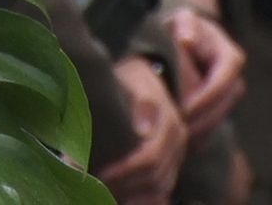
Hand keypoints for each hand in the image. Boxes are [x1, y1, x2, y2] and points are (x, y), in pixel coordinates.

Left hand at [95, 55, 187, 204]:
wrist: (138, 80)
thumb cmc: (129, 79)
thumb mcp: (134, 79)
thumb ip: (144, 102)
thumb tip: (144, 132)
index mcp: (171, 122)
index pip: (151, 158)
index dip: (125, 171)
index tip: (99, 174)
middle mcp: (178, 141)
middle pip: (155, 178)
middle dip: (124, 185)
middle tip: (93, 186)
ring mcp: (176, 155)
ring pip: (159, 189)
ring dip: (130, 194)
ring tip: (101, 190)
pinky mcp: (170, 166)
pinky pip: (160, 193)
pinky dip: (140, 198)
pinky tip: (119, 197)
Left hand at [165, 8, 246, 141]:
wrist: (187, 36)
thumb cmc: (183, 27)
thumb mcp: (183, 20)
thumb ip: (186, 26)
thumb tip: (186, 38)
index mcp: (229, 58)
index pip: (223, 82)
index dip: (205, 98)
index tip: (185, 109)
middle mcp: (233, 79)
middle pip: (222, 107)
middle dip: (201, 120)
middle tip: (177, 130)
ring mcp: (228, 96)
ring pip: (218, 120)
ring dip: (199, 132)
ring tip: (176, 139)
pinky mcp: (218, 109)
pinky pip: (211, 127)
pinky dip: (197, 136)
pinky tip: (179, 142)